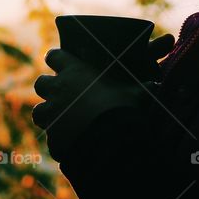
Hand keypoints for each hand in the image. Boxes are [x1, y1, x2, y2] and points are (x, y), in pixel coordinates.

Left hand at [32, 34, 174, 157]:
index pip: (55, 56)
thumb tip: (159, 83)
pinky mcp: (52, 138)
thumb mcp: (138, 92)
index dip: (58, 58)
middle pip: (41, 83)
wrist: (109, 139)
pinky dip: (59, 139)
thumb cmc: (123, 106)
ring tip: (62, 119)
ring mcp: (52, 115)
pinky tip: (71, 142)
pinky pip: (51, 138)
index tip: (61, 61)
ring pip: (39, 111)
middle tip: (62, 93)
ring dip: (49, 114)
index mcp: (74, 71)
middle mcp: (57, 90)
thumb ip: (145, 86)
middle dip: (49, 88)